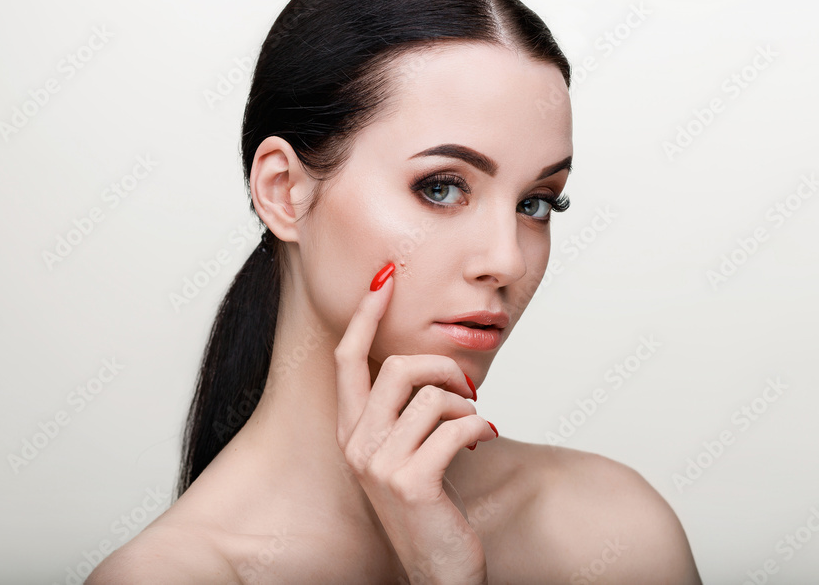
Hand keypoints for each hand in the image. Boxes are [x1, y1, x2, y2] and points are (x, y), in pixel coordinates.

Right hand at [334, 262, 497, 584]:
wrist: (436, 568)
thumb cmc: (428, 505)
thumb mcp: (405, 450)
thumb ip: (404, 410)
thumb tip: (430, 363)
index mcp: (350, 431)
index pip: (348, 358)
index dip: (365, 315)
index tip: (384, 279)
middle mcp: (356, 444)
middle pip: (396, 367)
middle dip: (442, 366)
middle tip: (467, 387)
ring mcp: (378, 464)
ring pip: (432, 397)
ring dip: (467, 407)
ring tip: (475, 427)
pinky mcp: (410, 482)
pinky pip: (456, 428)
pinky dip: (480, 429)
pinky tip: (486, 442)